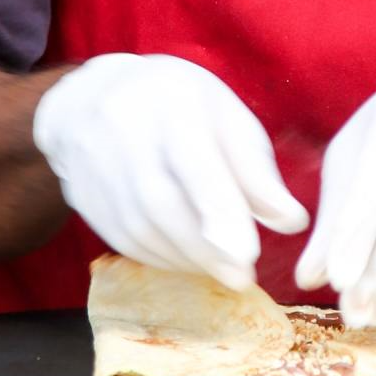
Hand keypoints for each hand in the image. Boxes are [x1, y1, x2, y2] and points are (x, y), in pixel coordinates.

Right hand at [33, 54, 308, 289]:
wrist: (89, 98)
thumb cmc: (177, 105)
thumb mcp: (224, 116)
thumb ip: (256, 169)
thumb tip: (292, 223)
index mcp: (172, 104)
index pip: (194, 162)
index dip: (220, 210)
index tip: (249, 254)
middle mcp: (125, 133)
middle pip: (161, 202)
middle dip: (206, 248)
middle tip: (243, 276)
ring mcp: (97, 167)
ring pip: (141, 227)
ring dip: (187, 258)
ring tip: (222, 269)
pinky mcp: (83, 198)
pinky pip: (124, 239)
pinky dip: (162, 257)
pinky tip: (188, 259)